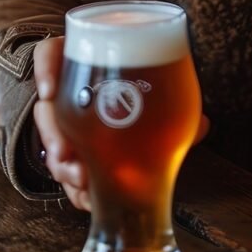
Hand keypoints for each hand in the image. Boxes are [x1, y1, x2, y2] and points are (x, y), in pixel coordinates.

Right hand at [31, 34, 209, 210]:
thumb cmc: (136, 87)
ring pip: (50, 143)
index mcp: (81, 61)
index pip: (49, 54)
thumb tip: (205, 125)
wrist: (127, 101)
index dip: (46, 68)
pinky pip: (62, 170)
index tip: (50, 90)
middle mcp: (65, 88)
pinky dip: (71, 185)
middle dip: (55, 135)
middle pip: (47, 107)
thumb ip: (171, 105)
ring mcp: (61, 119)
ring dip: (61, 164)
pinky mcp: (67, 150)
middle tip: (70, 157)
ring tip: (81, 181)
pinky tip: (85, 197)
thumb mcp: (148, 89)